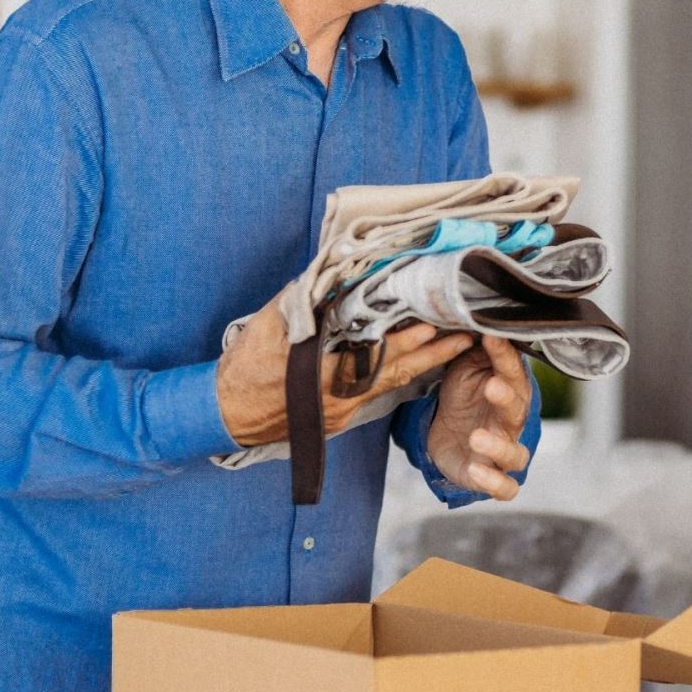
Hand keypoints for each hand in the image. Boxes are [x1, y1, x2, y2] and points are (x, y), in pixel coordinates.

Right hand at [214, 297, 475, 448]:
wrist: (225, 413)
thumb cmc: (244, 370)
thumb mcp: (266, 327)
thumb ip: (301, 303)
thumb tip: (330, 275)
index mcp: (324, 376)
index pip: (376, 358)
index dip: (407, 343)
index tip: (433, 325)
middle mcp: (341, 397)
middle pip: (395, 374)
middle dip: (433, 354)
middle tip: (466, 336)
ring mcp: (343, 411)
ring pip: (391, 385)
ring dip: (423, 365)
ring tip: (455, 346)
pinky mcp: (340, 416)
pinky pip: (377, 393)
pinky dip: (400, 376)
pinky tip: (418, 362)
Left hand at [426, 335, 532, 500]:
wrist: (445, 433)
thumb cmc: (464, 395)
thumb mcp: (466, 368)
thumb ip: (477, 350)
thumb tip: (481, 318)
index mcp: (509, 390)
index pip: (512, 372)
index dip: (504, 357)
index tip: (490, 339)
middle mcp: (511, 421)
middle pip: (518, 410)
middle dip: (506, 398)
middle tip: (491, 386)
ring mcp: (503, 451)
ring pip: (516, 455)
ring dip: (499, 446)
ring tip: (476, 437)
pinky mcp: (490, 476)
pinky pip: (505, 487)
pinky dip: (494, 482)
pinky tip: (475, 471)